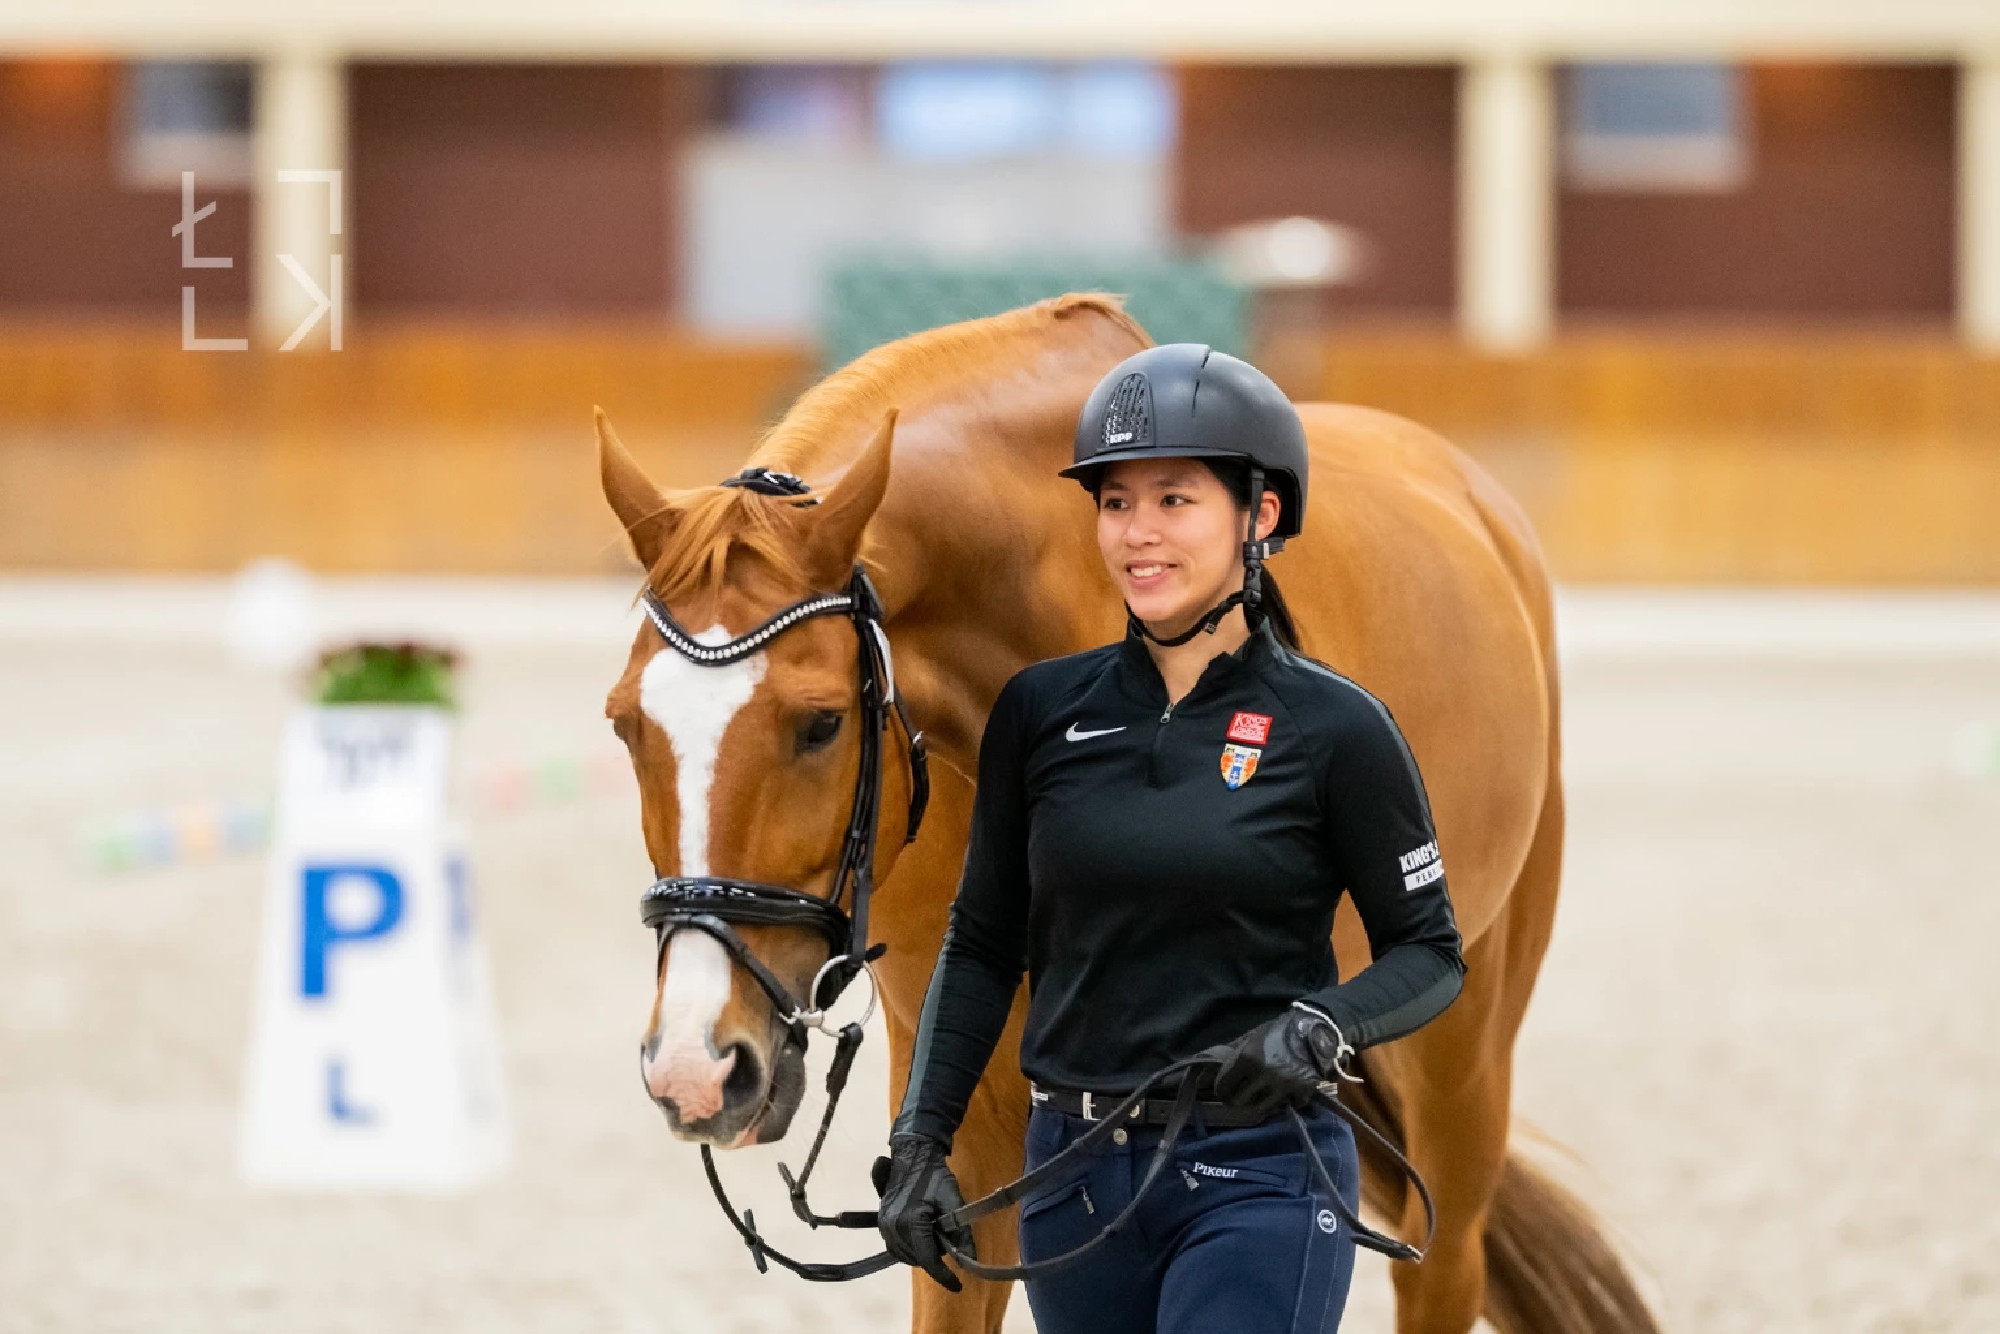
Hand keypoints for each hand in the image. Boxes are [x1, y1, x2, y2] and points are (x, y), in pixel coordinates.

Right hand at [874, 1132, 976, 1291]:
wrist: (913, 1155)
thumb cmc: (935, 1176)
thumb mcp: (953, 1202)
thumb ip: (961, 1233)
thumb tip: (969, 1260)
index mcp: (910, 1223)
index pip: (928, 1259)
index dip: (944, 1276)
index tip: (958, 1286)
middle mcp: (892, 1227)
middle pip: (917, 1259)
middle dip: (934, 1258)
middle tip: (948, 1241)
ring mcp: (884, 1225)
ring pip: (905, 1255)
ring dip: (922, 1254)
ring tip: (936, 1236)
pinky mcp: (882, 1222)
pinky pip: (896, 1247)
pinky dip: (911, 1248)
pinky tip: (923, 1237)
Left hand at [1212, 1004, 1347, 1114]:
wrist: (1315, 1027)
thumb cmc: (1279, 1030)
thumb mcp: (1253, 1035)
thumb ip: (1236, 1051)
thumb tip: (1217, 1064)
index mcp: (1247, 1058)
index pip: (1223, 1086)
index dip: (1221, 1090)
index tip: (1224, 1091)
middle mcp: (1263, 1074)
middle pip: (1239, 1102)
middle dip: (1237, 1099)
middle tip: (1240, 1096)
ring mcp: (1283, 1085)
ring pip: (1262, 1108)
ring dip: (1260, 1103)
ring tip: (1261, 1096)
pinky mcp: (1302, 1091)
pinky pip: (1290, 1105)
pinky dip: (1288, 1102)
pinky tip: (1286, 1093)